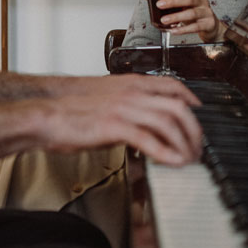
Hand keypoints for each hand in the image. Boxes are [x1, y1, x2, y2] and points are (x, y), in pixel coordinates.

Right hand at [45, 72, 201, 165]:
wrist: (48, 114)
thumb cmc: (74, 110)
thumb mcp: (108, 101)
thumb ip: (130, 107)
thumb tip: (146, 124)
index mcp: (131, 84)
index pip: (172, 85)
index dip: (191, 100)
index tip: (199, 115)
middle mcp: (131, 93)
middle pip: (177, 105)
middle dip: (194, 129)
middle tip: (197, 147)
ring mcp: (123, 108)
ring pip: (167, 121)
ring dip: (183, 143)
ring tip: (189, 160)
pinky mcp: (113, 126)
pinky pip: (147, 138)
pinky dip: (165, 152)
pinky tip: (172, 163)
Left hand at [154, 0, 222, 43]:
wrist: (211, 26)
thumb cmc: (194, 12)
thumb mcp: (184, 5)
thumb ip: (170, 0)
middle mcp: (202, 1)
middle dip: (173, 2)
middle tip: (160, 5)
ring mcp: (206, 13)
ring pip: (191, 13)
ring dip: (176, 17)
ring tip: (164, 20)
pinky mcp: (208, 24)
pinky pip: (195, 27)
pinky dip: (183, 29)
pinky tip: (173, 30)